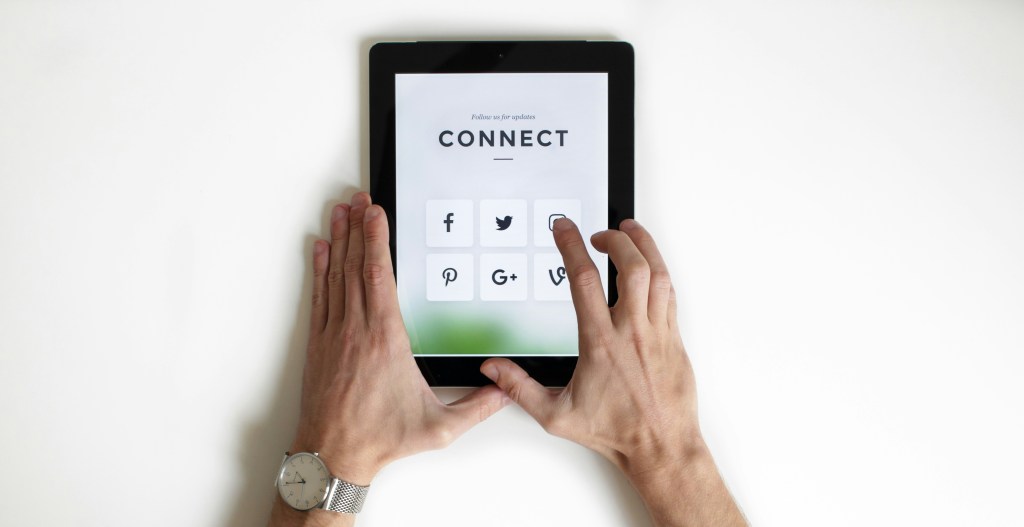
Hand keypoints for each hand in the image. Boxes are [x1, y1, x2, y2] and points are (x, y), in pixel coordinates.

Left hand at [272, 192, 508, 524]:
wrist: (332, 455)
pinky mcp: (320, 345)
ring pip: (336, 276)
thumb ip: (476, 407)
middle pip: (356, 266)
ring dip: (339, 240)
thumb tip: (504, 390)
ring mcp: (334, 335)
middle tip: (358, 199)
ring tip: (340, 212)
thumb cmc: (380, 439)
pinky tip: (322, 250)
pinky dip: (320, 269)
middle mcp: (357, 331)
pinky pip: (321, 296)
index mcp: (386, 341)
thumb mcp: (438, 428)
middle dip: (358, 228)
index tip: (376, 214)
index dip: (377, 240)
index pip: (379, 277)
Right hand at [481, 218, 744, 526]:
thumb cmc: (614, 431)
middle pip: (630, 266)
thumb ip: (520, 388)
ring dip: (644, 245)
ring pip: (657, 273)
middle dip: (615, 239)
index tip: (563, 228)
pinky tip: (650, 265)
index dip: (571, 246)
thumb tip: (493, 369)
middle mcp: (631, 331)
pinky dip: (659, 270)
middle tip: (600, 233)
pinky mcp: (674, 338)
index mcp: (600, 342)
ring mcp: (657, 332)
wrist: (660, 447)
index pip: (584, 280)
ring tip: (630, 231)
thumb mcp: (556, 414)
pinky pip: (670, 293)